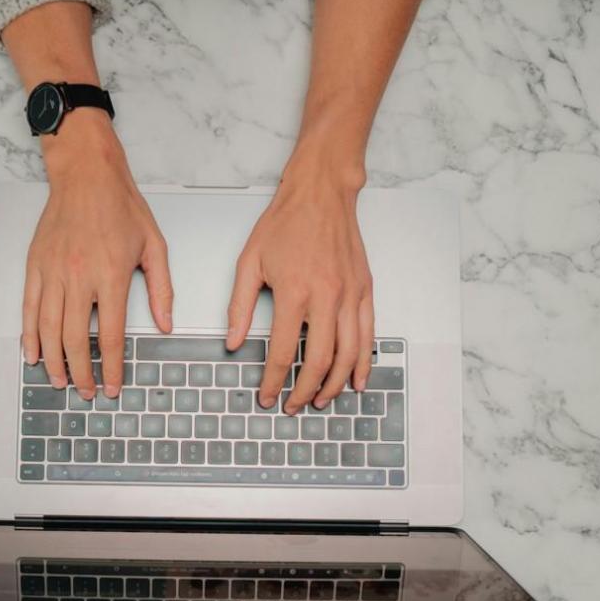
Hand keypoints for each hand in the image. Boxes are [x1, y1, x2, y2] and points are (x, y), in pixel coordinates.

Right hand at [23, 113, 172, 398]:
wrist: (86, 174)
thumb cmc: (121, 206)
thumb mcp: (154, 245)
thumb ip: (161, 289)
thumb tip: (165, 325)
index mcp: (110, 275)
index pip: (108, 334)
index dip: (109, 367)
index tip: (111, 387)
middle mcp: (79, 276)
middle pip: (74, 338)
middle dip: (80, 372)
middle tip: (85, 392)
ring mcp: (53, 272)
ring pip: (47, 328)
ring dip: (53, 360)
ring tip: (60, 381)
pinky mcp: (36, 265)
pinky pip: (28, 307)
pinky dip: (29, 335)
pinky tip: (33, 354)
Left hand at [226, 147, 372, 412]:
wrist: (321, 194)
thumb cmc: (284, 224)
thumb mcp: (249, 262)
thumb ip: (239, 306)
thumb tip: (231, 342)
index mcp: (294, 292)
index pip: (282, 350)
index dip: (272, 380)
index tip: (266, 397)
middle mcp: (326, 297)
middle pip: (319, 359)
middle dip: (306, 390)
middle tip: (294, 406)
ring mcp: (350, 295)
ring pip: (348, 353)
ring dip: (335, 383)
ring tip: (322, 400)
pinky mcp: (365, 290)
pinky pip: (368, 335)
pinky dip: (363, 362)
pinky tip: (356, 380)